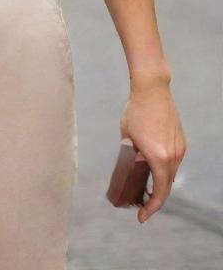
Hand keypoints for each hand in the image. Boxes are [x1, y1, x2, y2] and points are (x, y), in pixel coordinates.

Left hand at [120, 80, 185, 222]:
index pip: (159, 192)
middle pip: (166, 186)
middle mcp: (172, 156)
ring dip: (159, 181)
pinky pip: (173, 161)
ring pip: (170, 173)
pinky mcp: (181, 142)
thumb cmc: (135, 111)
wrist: (152, 91)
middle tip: (140, 205)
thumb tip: (130, 164)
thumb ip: (131, 153)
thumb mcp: (127, 137)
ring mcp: (179, 149)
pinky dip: (164, 168)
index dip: (151, 208)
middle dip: (154, 198)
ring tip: (145, 186)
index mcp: (157, 158)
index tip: (141, 217)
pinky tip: (153, 167)